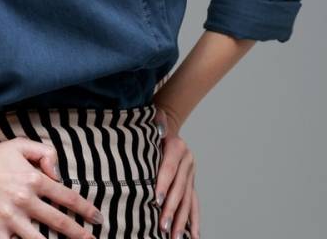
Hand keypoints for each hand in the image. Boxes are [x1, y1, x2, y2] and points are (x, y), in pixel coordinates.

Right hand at [0, 137, 104, 238]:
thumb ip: (44, 153)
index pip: (66, 197)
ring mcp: (10, 218)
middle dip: (79, 233)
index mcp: (33, 179)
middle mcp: (25, 200)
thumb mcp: (19, 145)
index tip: (98, 218)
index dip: (85, 209)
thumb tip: (58, 174)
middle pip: (58, 221)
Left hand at [154, 103, 199, 238]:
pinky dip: (194, 221)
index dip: (163, 184)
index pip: (170, 168)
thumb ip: (157, 123)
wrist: (166, 125)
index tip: (156, 200)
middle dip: (171, 209)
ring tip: (174, 237)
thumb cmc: (153, 126)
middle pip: (179, 189)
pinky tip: (193, 236)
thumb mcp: (154, 121)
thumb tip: (160, 129)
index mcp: (178, 147)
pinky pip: (194, 204)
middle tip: (163, 226)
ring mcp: (191, 174)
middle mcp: (188, 162)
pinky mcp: (192, 184)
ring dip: (181, 220)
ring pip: (187, 200)